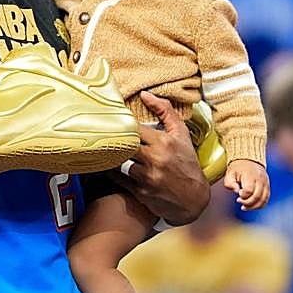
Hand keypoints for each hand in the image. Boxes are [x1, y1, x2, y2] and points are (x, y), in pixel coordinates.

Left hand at [111, 92, 209, 224]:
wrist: (194, 197)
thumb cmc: (186, 162)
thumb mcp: (181, 134)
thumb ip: (165, 111)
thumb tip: (145, 94)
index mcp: (163, 142)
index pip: (133, 128)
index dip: (120, 123)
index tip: (112, 120)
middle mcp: (155, 159)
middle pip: (123, 144)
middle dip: (112, 138)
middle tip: (98, 132)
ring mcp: (146, 177)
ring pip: (117, 162)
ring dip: (108, 154)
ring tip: (99, 147)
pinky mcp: (140, 191)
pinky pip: (117, 178)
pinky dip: (109, 171)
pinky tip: (104, 163)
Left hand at [225, 159, 270, 210]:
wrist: (248, 160)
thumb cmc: (237, 168)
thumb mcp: (229, 173)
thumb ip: (230, 183)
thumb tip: (237, 191)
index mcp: (250, 175)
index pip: (249, 190)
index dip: (243, 196)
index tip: (238, 195)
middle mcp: (260, 179)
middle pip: (257, 196)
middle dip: (247, 203)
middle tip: (239, 201)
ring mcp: (265, 183)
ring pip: (263, 200)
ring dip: (254, 206)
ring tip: (244, 207)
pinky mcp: (267, 186)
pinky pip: (266, 199)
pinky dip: (260, 205)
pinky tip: (252, 206)